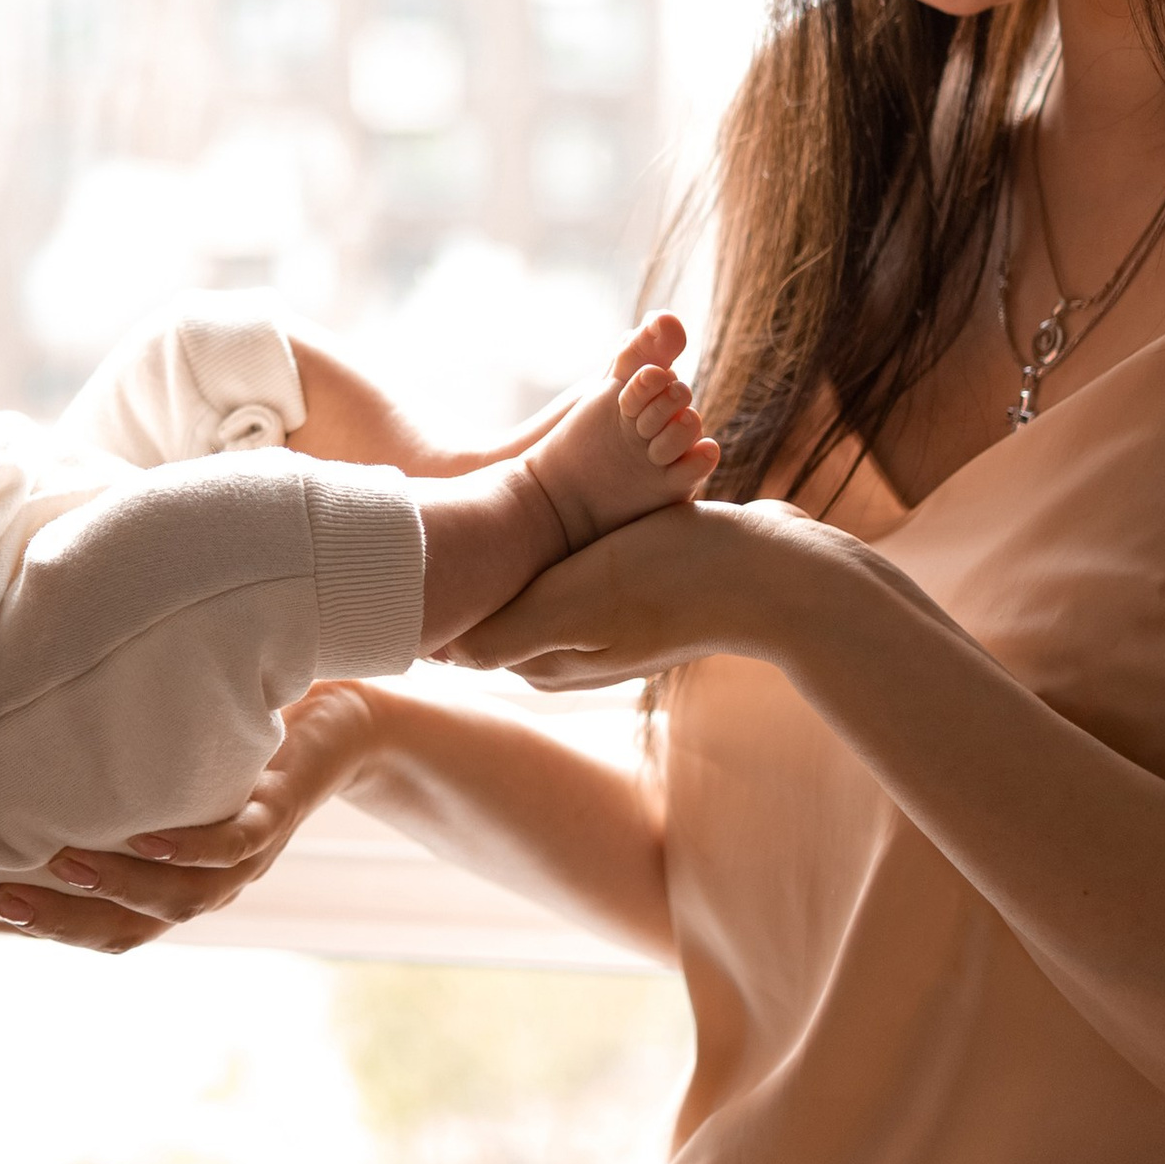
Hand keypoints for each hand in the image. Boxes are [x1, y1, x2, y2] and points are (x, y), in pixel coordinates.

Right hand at [0, 682, 382, 952]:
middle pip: (116, 928)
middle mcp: (195, 883)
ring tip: (54, 864)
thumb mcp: (145, 748)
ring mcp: (238, 858)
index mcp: (158, 878)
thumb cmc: (225, 730)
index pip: (74, 919)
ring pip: (172, 898)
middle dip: (50, 922)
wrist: (336, 716)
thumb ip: (84, 758)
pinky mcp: (274, 817)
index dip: (9, 925)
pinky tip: (146, 832)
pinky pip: (231, 844)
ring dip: (113, 887)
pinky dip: (188, 845)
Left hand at [440, 497, 822, 687]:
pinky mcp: (634, 585)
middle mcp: (568, 646)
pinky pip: (571, 561)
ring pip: (529, 580)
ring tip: (460, 503)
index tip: (389, 552)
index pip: (461, 633)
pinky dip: (550, 537)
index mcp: (543, 660)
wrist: (775, 574)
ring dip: (502, 548)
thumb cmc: (671, 581)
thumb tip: (437, 653)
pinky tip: (541, 504)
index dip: (426, 595)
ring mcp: (603, 617)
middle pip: (490, 606)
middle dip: (456, 571)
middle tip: (412, 517)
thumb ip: (506, 631)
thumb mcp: (575, 604)